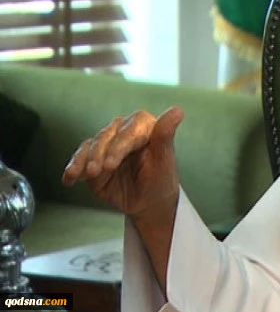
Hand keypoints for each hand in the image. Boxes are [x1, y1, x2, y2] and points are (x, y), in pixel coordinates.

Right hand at [62, 107, 183, 221]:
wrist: (148, 201)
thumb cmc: (161, 179)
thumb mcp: (164, 161)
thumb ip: (165, 136)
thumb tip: (178, 110)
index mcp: (145, 127)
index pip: (129, 131)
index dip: (118, 146)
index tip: (111, 164)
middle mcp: (124, 131)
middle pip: (106, 135)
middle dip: (99, 154)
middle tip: (94, 172)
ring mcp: (107, 144)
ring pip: (90, 145)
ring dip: (83, 160)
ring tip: (81, 175)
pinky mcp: (92, 158)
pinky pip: (79, 158)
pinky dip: (73, 167)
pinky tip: (69, 179)